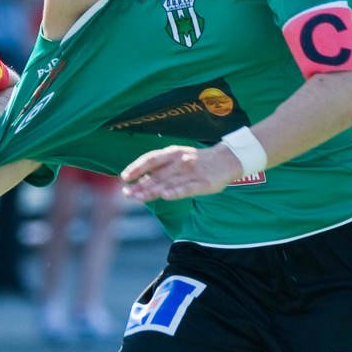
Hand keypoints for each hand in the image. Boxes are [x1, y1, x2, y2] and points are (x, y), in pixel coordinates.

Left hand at [120, 143, 240, 202]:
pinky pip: (187, 188)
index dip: (137, 167)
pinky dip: (176, 192)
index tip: (124, 177)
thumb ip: (160, 167)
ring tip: (138, 197)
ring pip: (168, 183)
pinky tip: (165, 196)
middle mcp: (180, 161)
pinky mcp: (203, 183)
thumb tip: (138, 178)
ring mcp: (192, 172)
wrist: (227, 159)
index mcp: (173, 153)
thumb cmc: (197, 160)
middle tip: (126, 193)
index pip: (151, 159)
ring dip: (152, 191)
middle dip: (140, 185)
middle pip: (157, 175)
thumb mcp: (178, 157)